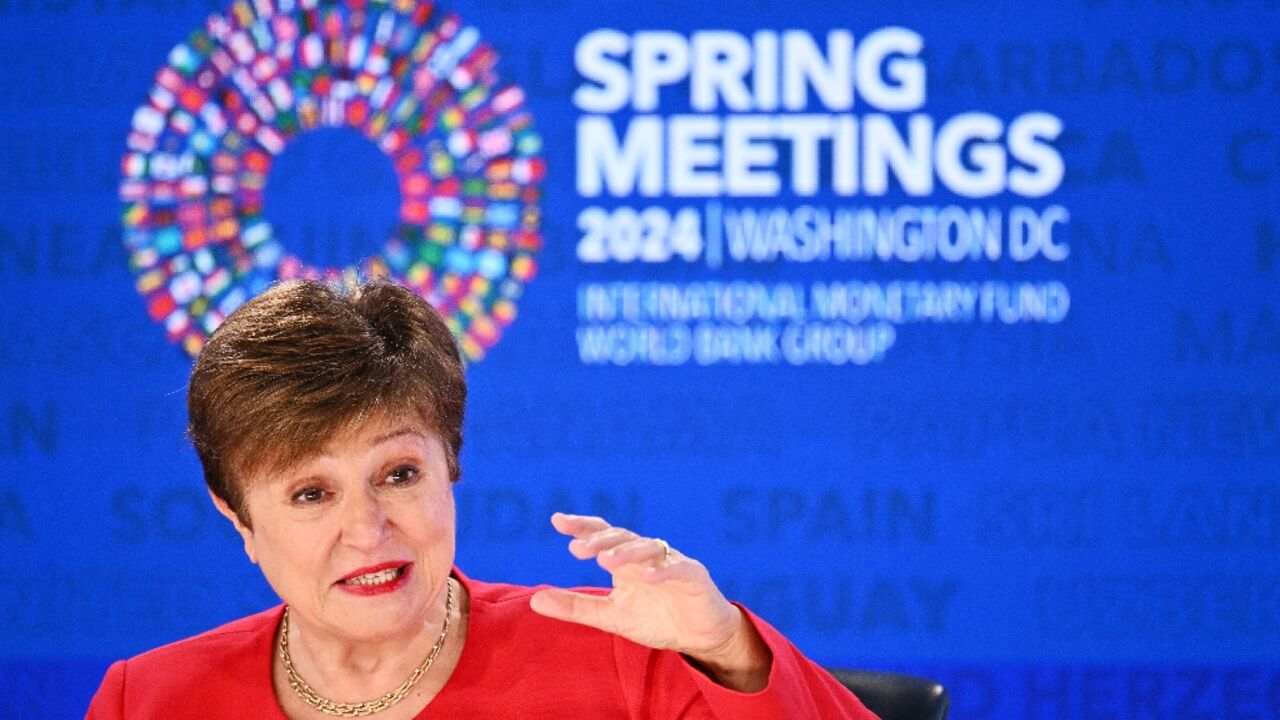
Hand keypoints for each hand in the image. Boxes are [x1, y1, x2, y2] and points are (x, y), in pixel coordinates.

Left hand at [529, 513, 770, 690]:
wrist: (699, 636)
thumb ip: (575, 607)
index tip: (557, 520)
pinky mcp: (693, 575)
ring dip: (626, 552)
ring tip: (605, 561)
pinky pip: (677, 567)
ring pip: (647, 547)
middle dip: (599, 540)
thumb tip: (534, 600)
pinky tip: (646, 577)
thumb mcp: (610, 616)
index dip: (582, 526)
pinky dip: (661, 570)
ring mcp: (670, 562)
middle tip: (577, 549)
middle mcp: (646, 555)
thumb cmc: (656, 620)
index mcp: (625, 561)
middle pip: (622, 537)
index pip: (602, 535)